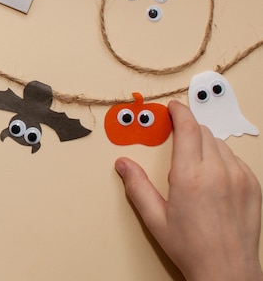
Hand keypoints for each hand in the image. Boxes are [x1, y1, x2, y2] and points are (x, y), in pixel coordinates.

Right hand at [115, 100, 262, 280]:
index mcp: (189, 176)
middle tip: (177, 139)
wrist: (227, 270)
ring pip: (220, 144)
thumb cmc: (191, 247)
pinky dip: (222, 160)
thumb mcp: (155, 218)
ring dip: (205, 145)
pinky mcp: (253, 186)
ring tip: (195, 164)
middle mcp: (217, 172)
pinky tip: (213, 177)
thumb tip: (123, 164)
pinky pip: (235, 159)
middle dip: (188, 129)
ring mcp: (239, 178)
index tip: (172, 108)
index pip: (187, 128)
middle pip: (202, 131)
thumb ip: (137, 187)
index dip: (179, 112)